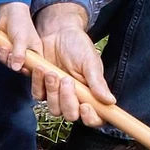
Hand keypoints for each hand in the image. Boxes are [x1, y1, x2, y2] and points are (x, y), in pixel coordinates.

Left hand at [0, 3, 42, 71]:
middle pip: (20, 68)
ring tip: (2, 47)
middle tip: (9, 53)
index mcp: (36, 52)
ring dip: (3, 57)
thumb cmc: (20, 22)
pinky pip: (2, 58)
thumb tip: (16, 68)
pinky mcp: (8, 49)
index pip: (35, 68)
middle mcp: (28, 54)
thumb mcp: (21, 39)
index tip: (22, 69)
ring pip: (9, 63)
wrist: (10, 12)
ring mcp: (17, 52)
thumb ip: (19, 54)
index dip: (28, 71)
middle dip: (11, 62)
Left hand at [32, 3, 114, 125]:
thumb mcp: (90, 62)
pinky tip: (40, 68)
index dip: (90, 118)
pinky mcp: (42, 88)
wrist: (58, 32)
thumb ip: (98, 82)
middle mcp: (75, 99)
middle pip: (71, 115)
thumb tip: (110, 101)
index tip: (85, 106)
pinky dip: (38, 83)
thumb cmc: (78, 46)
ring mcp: (57, 95)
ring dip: (52, 91)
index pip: (94, 118)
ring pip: (54, 109)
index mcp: (91, 96)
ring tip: (52, 71)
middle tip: (66, 80)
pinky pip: (38, 95)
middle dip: (67, 100)